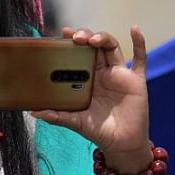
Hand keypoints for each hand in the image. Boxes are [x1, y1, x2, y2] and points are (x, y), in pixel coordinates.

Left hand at [32, 26, 150, 172]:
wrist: (121, 144)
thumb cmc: (98, 131)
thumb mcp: (75, 122)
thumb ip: (56, 116)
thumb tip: (33, 112)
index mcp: (88, 79)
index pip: (79, 54)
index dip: (71, 42)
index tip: (62, 33)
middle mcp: (103, 73)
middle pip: (95, 46)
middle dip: (86, 37)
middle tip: (75, 37)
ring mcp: (120, 75)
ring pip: (112, 47)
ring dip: (103, 38)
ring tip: (93, 39)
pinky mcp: (136, 81)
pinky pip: (141, 59)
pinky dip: (140, 43)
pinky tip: (135, 29)